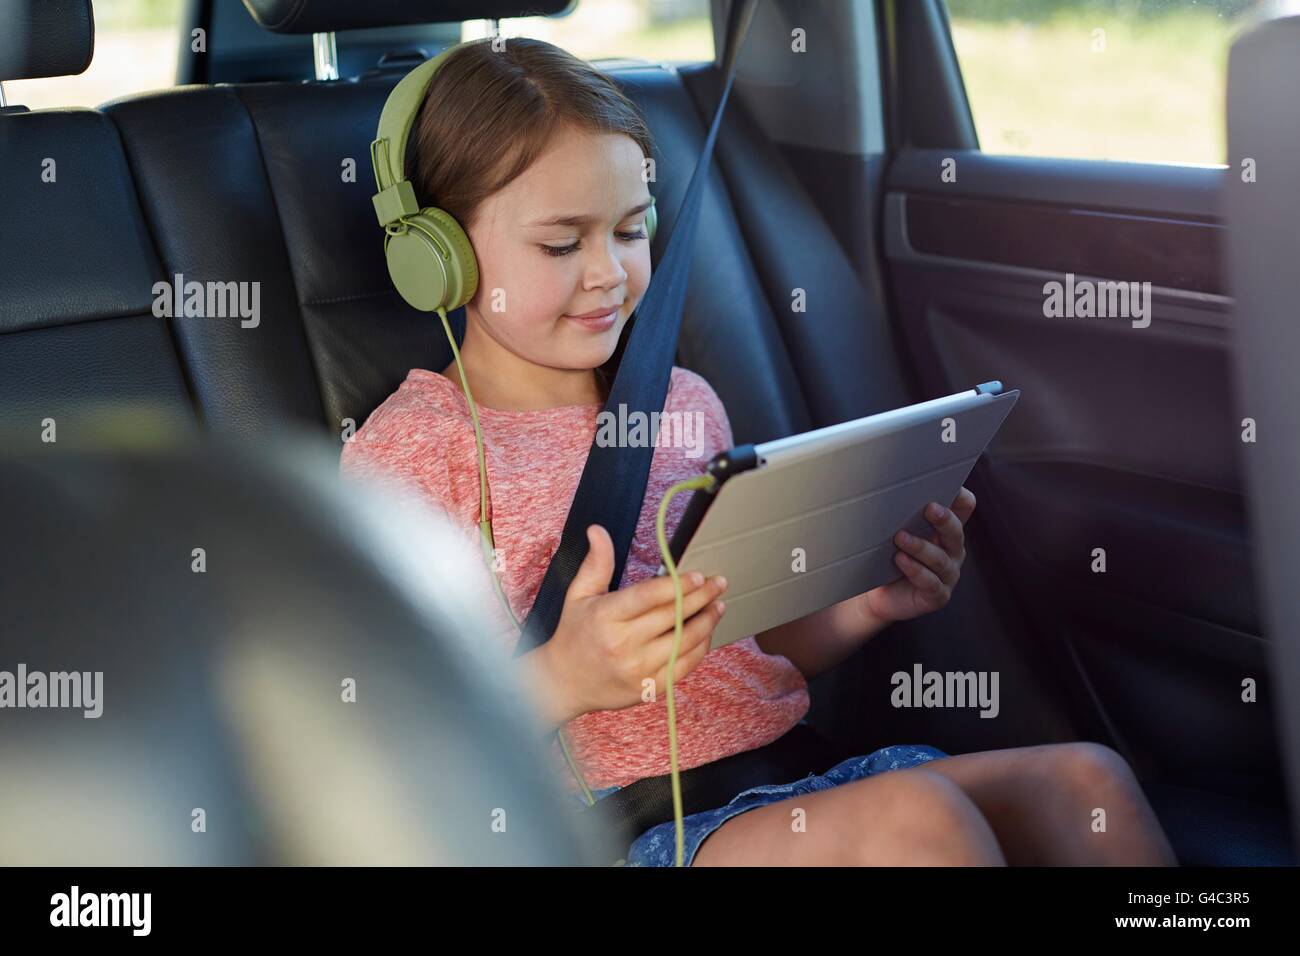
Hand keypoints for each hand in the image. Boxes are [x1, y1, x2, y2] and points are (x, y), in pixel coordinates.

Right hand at [541, 524, 728, 719]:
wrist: (563, 683)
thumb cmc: (573, 633)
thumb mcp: (577, 595)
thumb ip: (595, 563)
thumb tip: (598, 530)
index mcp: (605, 616)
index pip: (648, 597)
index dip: (677, 585)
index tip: (698, 575)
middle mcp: (622, 644)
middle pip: (672, 616)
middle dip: (701, 597)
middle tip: (720, 583)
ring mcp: (637, 669)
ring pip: (684, 642)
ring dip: (707, 622)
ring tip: (718, 605)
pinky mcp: (648, 688)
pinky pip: (684, 666)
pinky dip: (699, 648)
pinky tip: (706, 633)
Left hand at [860, 487, 975, 625]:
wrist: (878, 595)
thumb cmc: (888, 557)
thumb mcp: (897, 532)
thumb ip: (902, 515)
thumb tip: (892, 487)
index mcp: (946, 529)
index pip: (965, 507)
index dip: (960, 495)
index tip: (949, 483)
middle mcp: (952, 550)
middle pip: (956, 531)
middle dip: (944, 519)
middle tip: (929, 508)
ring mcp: (948, 575)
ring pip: (940, 558)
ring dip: (920, 546)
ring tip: (900, 537)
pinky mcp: (938, 595)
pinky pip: (931, 582)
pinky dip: (915, 570)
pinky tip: (900, 560)